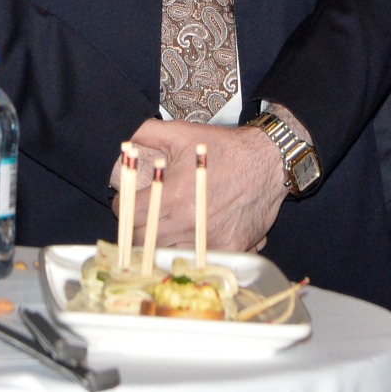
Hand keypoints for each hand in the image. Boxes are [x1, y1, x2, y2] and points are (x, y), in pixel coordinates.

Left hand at [113, 119, 285, 253]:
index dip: (122, 207)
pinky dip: (193, 251)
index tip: (127, 203)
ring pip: (169, 254)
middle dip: (138, 229)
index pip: (129, 215)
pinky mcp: (231, 248)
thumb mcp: (182, 133)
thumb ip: (145, 133)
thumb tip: (122, 142)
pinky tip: (193, 236)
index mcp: (174, 194)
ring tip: (168, 227)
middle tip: (144, 218)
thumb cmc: (224, 147)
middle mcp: (190, 222)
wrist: (268, 160)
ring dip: (163, 243)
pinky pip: (201, 259)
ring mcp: (211, 239)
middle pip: (144, 242)